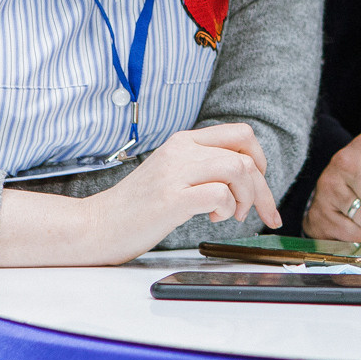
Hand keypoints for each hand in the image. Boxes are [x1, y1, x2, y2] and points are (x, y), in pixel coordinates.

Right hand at [85, 123, 280, 254]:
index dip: (260, 159)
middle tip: (260, 214)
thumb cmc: (138, 207)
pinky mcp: (171, 199)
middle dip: (263, 190)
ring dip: (245, 198)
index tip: (261, 184)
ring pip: (237, 170)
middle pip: (245, 157)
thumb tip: (245, 175)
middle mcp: (181, 150)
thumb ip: (202, 166)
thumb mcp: (173, 173)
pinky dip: (227, 209)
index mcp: (183, 141)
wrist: (98, 225)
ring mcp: (175, 173)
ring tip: (230, 215)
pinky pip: (220, 194)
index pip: (241, 134)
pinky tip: (212, 219)